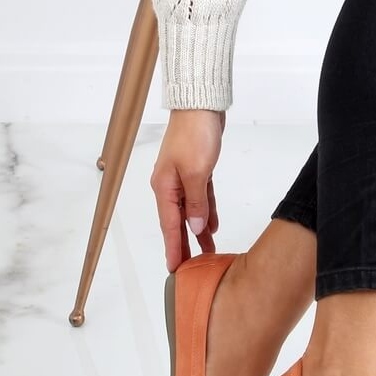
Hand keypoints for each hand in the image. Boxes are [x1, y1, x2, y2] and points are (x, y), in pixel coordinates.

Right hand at [150, 108, 226, 272]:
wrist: (200, 106)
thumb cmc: (194, 134)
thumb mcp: (196, 172)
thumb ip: (196, 203)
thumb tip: (194, 228)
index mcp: (164, 186)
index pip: (169, 225)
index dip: (173, 248)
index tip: (175, 269)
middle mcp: (170, 184)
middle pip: (177, 221)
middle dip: (184, 244)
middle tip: (190, 269)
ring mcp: (183, 177)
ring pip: (190, 211)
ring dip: (198, 231)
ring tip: (206, 253)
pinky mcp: (197, 170)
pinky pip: (201, 198)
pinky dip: (206, 211)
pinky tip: (211, 227)